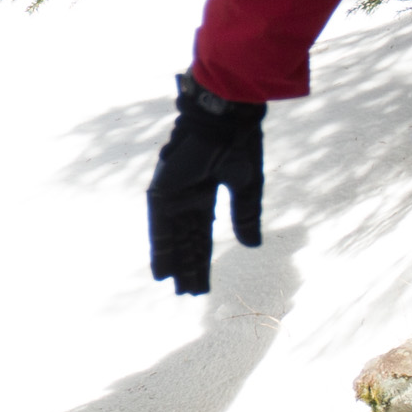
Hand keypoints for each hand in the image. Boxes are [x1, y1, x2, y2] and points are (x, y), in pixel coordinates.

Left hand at [147, 72, 264, 295]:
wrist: (224, 118)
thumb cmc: (238, 144)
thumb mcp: (247, 186)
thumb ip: (245, 216)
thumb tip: (252, 246)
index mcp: (206, 193)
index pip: (203, 235)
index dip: (203, 260)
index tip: (204, 283)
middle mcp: (187, 197)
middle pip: (187, 241)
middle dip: (189, 267)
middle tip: (189, 293)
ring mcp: (173, 196)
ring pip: (173, 239)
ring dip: (175, 264)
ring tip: (177, 289)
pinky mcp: (162, 192)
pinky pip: (159, 228)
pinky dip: (160, 250)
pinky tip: (161, 271)